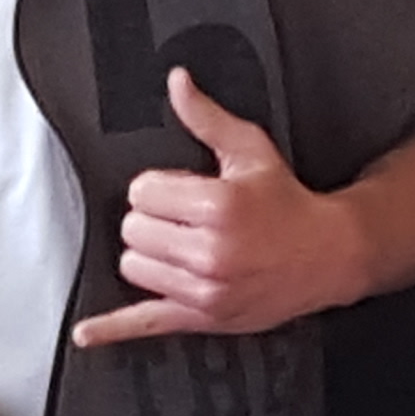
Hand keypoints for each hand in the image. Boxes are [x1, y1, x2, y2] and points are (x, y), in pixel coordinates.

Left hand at [71, 67, 358, 344]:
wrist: (328, 254)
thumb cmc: (289, 203)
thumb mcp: (250, 151)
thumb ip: (207, 117)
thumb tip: (177, 82)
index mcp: (217, 206)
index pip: (141, 192)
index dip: (157, 187)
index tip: (180, 190)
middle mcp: (209, 252)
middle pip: (132, 229)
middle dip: (152, 219)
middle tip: (185, 218)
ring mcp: (205, 291)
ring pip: (133, 266)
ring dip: (149, 254)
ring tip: (182, 245)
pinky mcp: (203, 318)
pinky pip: (145, 323)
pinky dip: (112, 330)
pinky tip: (86, 332)